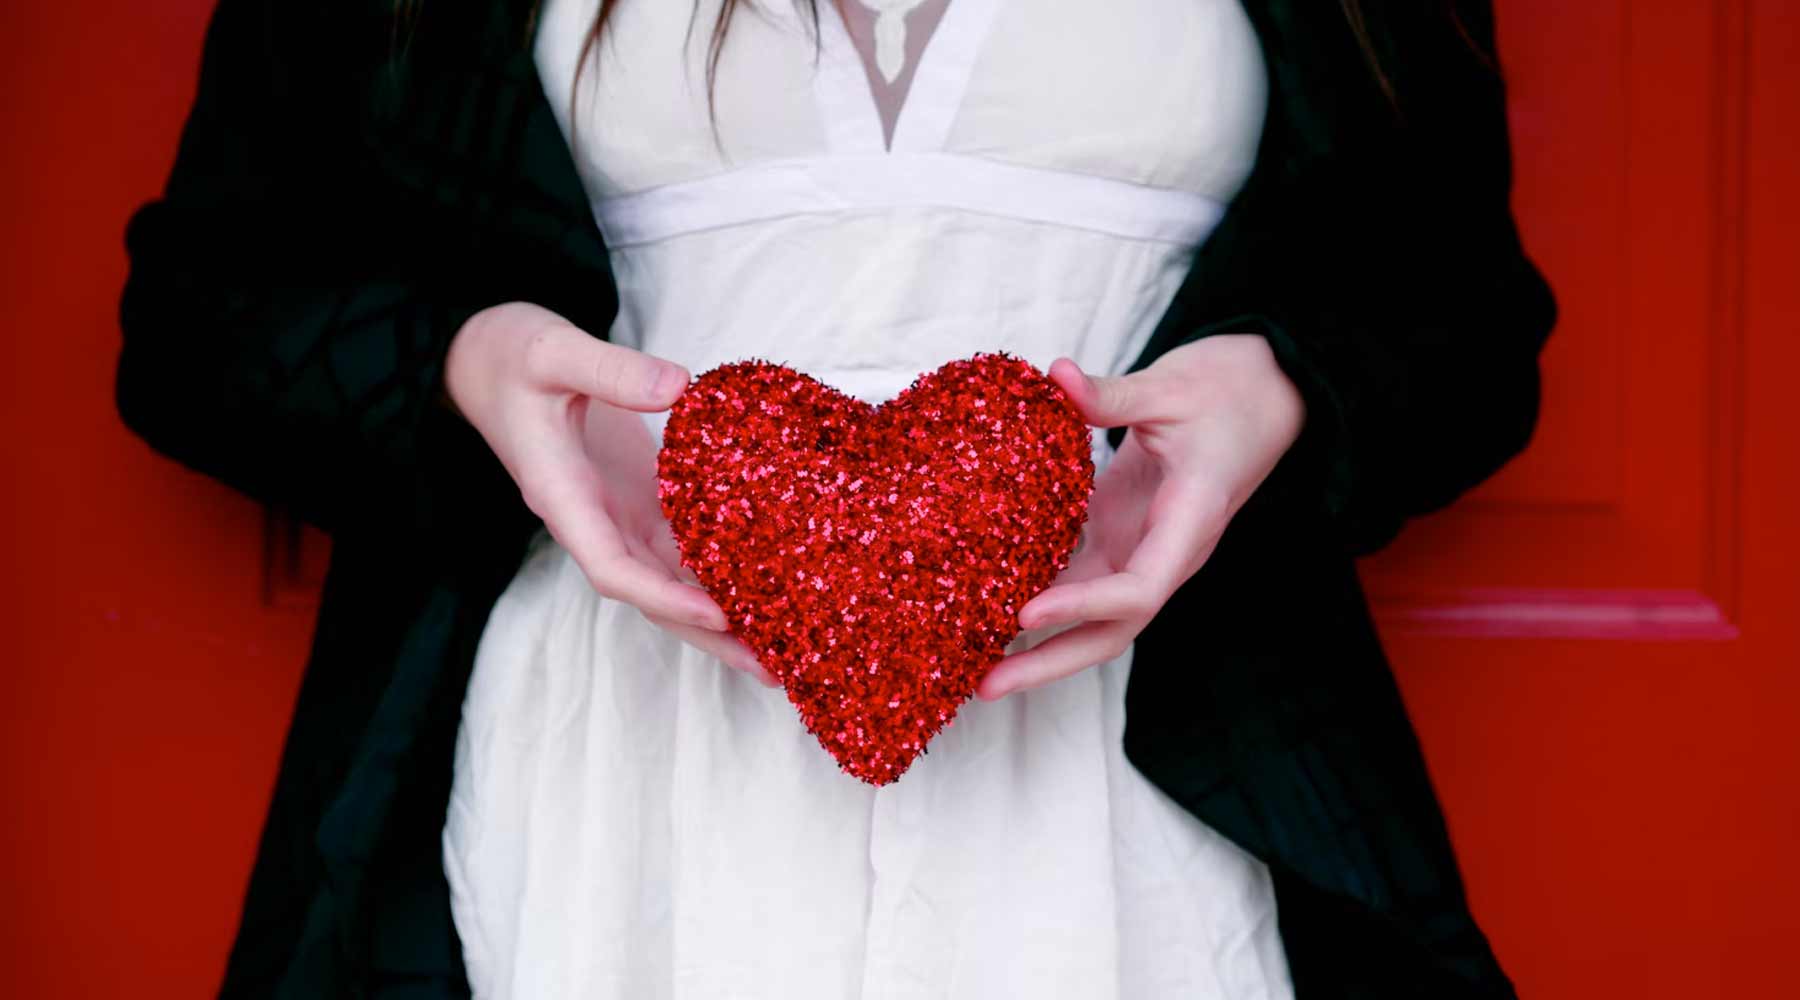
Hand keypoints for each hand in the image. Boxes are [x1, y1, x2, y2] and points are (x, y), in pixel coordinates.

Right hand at [444, 301, 776, 685]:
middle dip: (709, 634)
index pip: (612, 568)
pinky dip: (719, 571)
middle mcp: (591, 520)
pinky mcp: (636, 496)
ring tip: (783, 647)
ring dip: (722, 616)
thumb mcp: (552, 351)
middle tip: (775, 667)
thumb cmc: (508, 354)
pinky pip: (679, 546)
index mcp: (563, 498)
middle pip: (652, 595)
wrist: (482, 357)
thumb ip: (610, 369)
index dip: (665, 596)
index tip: (719, 612)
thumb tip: (681, 387)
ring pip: (670, 580)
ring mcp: (615, 513)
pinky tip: (767, 589)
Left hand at [975, 334, 1305, 699]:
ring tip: (975, 663)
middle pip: (1112, 629)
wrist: (1268, 391)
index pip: (1140, 587)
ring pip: (1093, 615)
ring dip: (1038, 642)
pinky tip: (988, 605)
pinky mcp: (1123, 532)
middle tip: (985, 685)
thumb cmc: (1229, 390)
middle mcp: (1168, 551)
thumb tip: (1055, 376)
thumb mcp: (1171, 385)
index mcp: (1191, 522)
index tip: (1027, 613)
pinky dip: (1038, 595)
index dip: (1084, 606)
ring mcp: (1144, 547)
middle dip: (1050, 662)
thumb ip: (1113, 394)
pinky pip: (1079, 578)